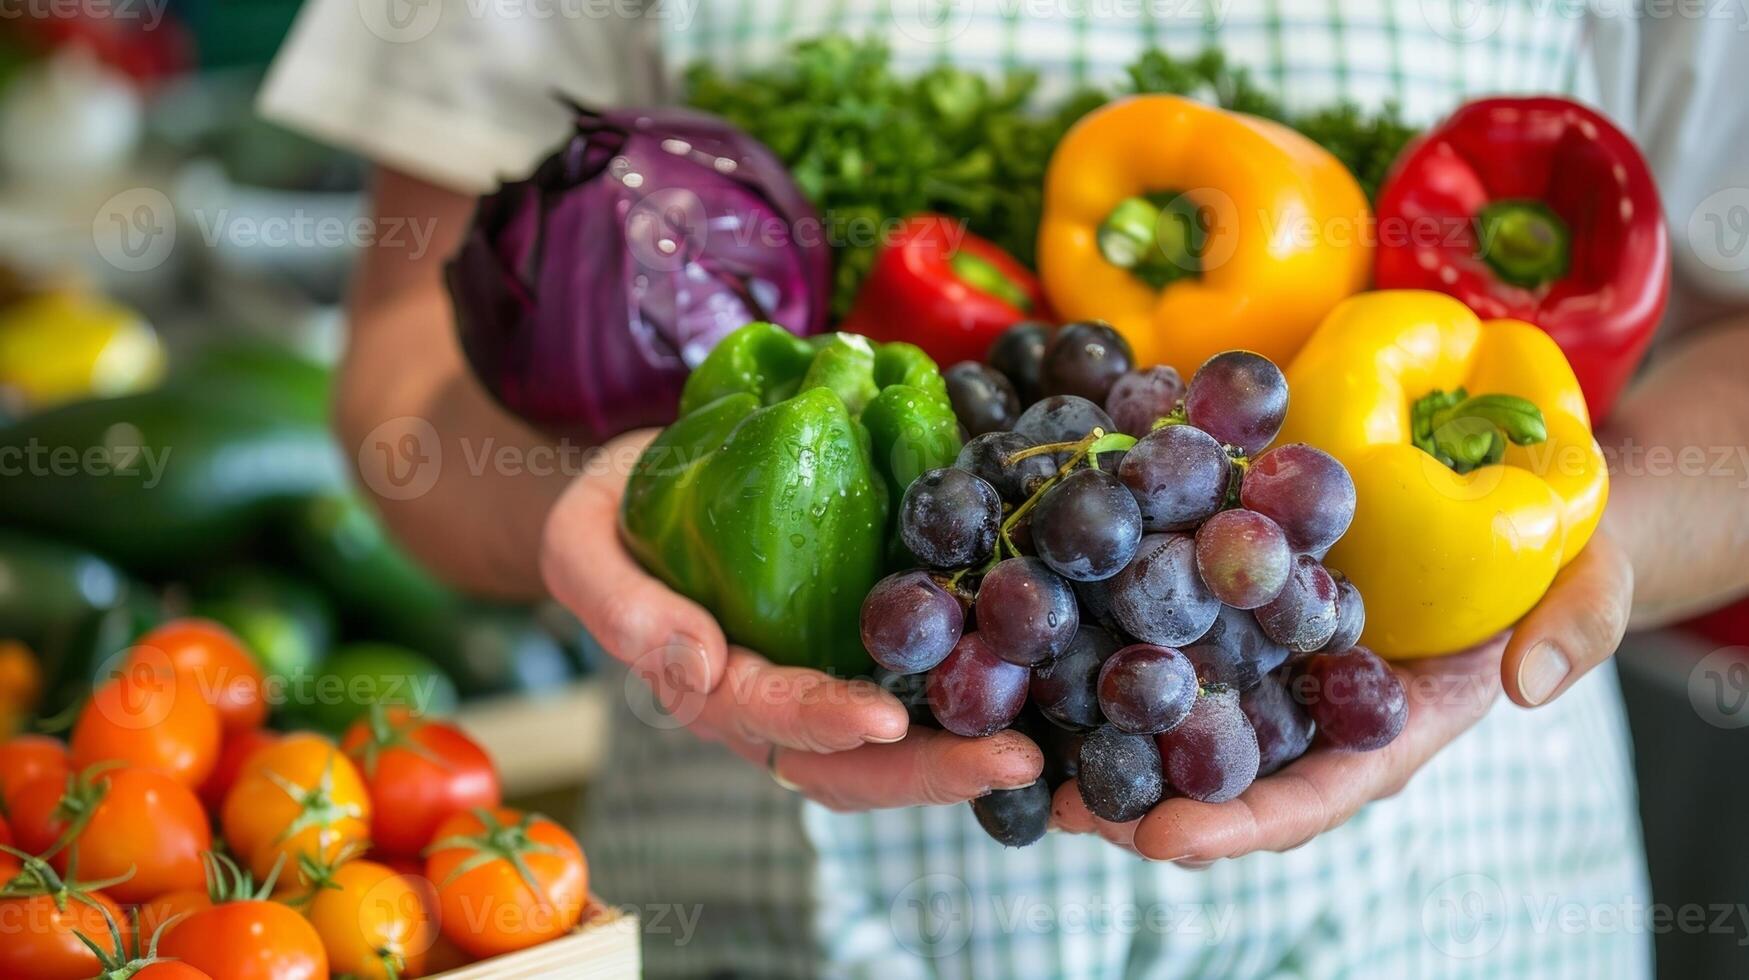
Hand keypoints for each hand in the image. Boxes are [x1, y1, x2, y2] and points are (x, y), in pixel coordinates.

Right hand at [540, 430, 1042, 809]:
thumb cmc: (612, 511)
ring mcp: (823, 674)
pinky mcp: (864, 635)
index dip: (822, 721)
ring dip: (964, 751)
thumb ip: (618, 604)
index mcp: (708, 688)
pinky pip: (920, 681)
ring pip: (894, 745)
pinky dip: (971, 688)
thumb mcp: (580, 541)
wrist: (648, 477)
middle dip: (930, 772)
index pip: (769, 719)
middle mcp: (775, 701)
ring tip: (1035, 745)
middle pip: (850, 765)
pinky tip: (1031, 677)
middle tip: (1012, 762)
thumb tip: (698, 666)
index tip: (881, 720)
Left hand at [1051, 529, 1632, 860]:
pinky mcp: (1241, 602)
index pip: (1312, 797)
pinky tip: (1047, 637)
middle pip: (1222, 779)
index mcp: (1390, 731)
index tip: (1163, 839)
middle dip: (1142, 802)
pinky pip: (1174, 632)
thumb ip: (1573, 630)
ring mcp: (1275, 661)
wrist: (1521, 503)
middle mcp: (1317, 711)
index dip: (1239, 825)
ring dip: (1106, 735)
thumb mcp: (1592, 582)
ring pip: (1183, 716)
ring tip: (1025, 745)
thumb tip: (1530, 687)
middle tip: (1061, 808)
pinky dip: (1114, 645)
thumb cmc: (1563, 554)